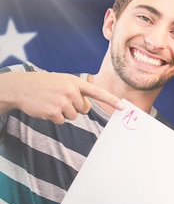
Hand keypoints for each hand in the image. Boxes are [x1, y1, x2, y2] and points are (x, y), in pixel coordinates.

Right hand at [2, 71, 122, 122]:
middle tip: (60, 98)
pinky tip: (46, 108)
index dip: (111, 100)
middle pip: (84, 109)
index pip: (97, 92)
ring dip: (64, 112)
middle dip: (74, 107)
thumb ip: (77, 92)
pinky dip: (55, 117)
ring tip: (52, 102)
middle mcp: (71, 91)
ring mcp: (62, 102)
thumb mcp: (63, 82)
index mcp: (75, 82)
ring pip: (74, 116)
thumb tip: (87, 109)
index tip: (123, 107)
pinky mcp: (54, 112)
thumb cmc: (45, 84)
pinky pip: (62, 121)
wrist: (20, 87)